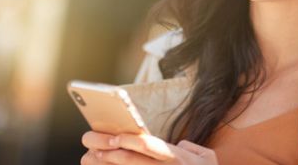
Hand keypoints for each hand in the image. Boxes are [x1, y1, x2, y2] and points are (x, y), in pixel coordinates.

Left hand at [81, 131, 218, 163]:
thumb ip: (189, 147)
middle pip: (130, 160)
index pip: (148, 146)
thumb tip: (175, 145)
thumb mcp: (206, 158)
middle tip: (91, 143)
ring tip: (91, 157)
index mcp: (176, 158)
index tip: (114, 137)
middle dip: (108, 151)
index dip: (129, 140)